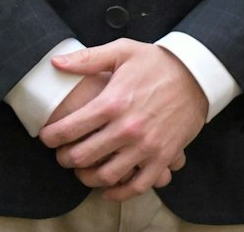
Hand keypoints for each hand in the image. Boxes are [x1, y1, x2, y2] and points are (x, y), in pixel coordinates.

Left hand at [38, 40, 205, 200]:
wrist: (196, 75)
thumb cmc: (157, 63)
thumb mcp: (122, 51)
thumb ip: (87, 59)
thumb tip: (56, 63)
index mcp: (112, 102)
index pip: (70, 129)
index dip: (51, 137)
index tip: (47, 138)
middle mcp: (127, 128)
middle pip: (83, 156)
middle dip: (65, 159)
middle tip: (62, 156)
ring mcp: (146, 146)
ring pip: (107, 175)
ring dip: (87, 178)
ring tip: (82, 172)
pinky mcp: (162, 157)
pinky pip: (138, 185)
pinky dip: (119, 193)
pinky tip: (108, 189)